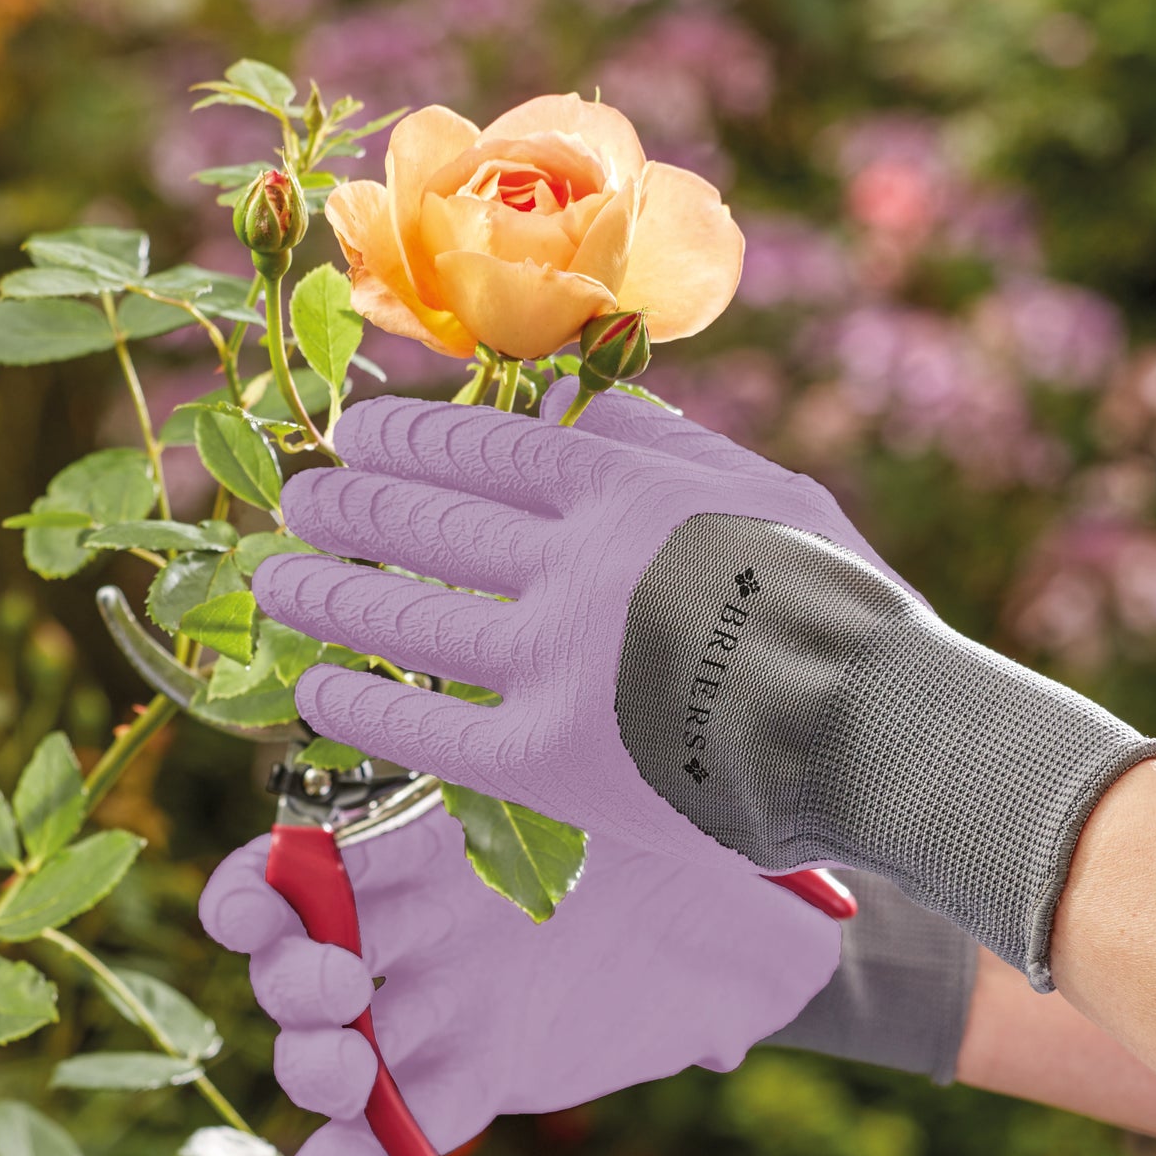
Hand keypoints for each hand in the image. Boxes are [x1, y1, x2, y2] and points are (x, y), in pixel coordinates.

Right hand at [199, 799, 838, 1155]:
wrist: (739, 927)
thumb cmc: (697, 837)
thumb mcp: (655, 798)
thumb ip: (619, 794)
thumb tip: (591, 766)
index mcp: (439, 839)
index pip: (311, 859)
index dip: (260, 887)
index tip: (261, 906)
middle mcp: (424, 922)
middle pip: (304, 955)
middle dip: (290, 977)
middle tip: (341, 989)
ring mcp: (447, 1005)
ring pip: (336, 1043)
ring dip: (314, 1065)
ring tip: (352, 1074)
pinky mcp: (480, 1076)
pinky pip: (400, 1123)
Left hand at [253, 380, 915, 875]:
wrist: (880, 730)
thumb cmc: (839, 603)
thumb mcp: (764, 488)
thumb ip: (658, 444)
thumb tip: (564, 394)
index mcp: (623, 485)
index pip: (481, 445)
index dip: (405, 435)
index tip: (357, 433)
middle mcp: (570, 560)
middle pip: (426, 519)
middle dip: (349, 503)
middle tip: (297, 498)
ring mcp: (553, 660)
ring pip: (406, 616)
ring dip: (327, 591)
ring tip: (275, 579)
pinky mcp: (547, 761)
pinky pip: (426, 729)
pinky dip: (362, 706)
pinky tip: (315, 689)